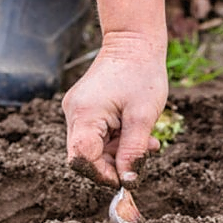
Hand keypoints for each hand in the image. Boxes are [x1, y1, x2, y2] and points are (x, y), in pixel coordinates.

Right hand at [62, 32, 167, 188]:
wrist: (135, 42)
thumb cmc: (141, 75)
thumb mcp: (143, 117)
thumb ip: (133, 151)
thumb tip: (127, 181)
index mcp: (84, 115)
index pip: (81, 159)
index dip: (102, 174)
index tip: (126, 177)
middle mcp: (74, 113)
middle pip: (86, 155)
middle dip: (114, 162)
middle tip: (143, 156)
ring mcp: (78, 110)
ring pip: (94, 146)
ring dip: (120, 150)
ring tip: (147, 141)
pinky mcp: (86, 107)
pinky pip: (98, 133)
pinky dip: (118, 138)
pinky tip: (138, 133)